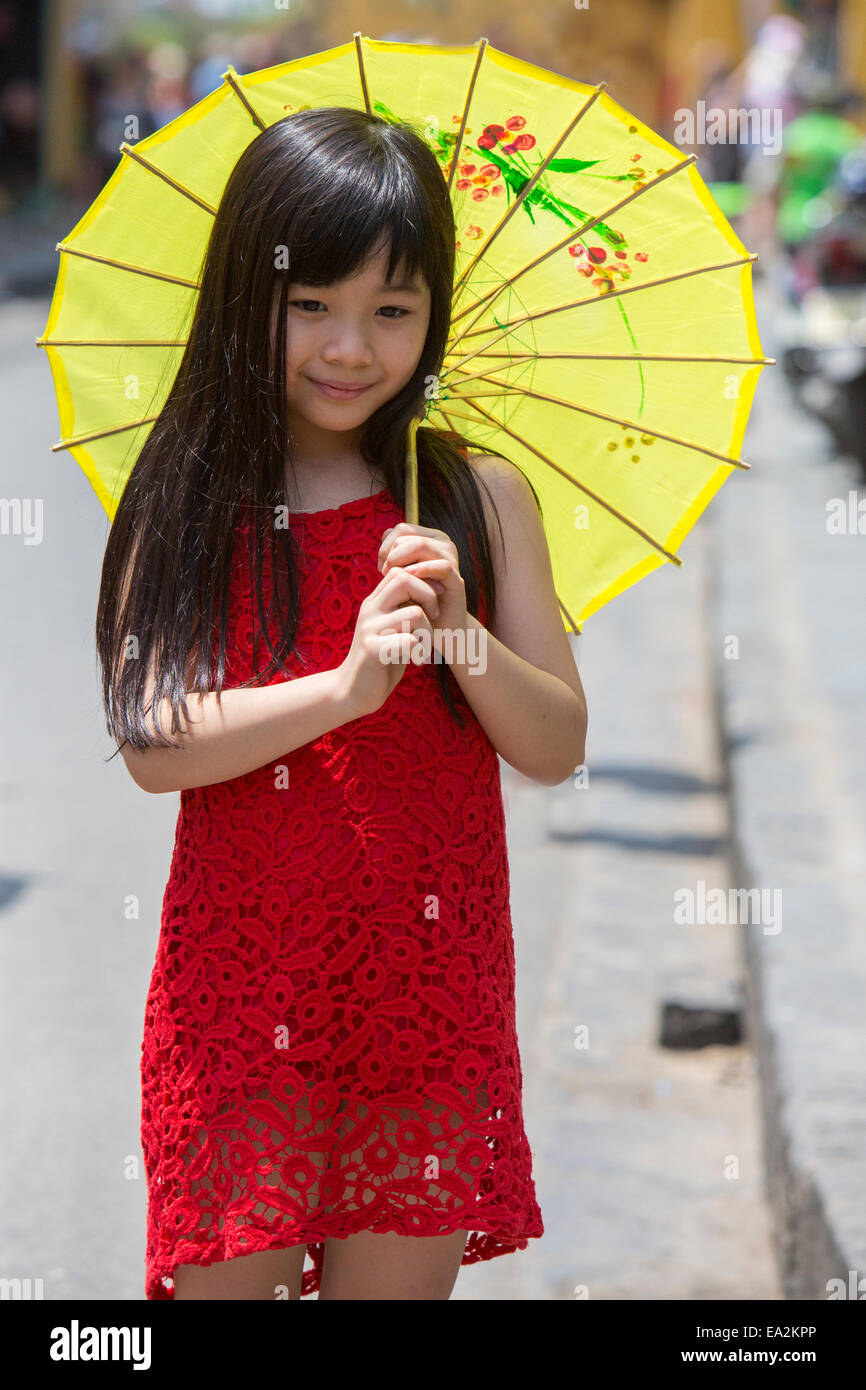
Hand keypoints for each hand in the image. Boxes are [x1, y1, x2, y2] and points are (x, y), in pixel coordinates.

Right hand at [337, 565, 436, 717]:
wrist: (352, 692)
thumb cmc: (379, 662)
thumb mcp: (391, 630)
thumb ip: (403, 610)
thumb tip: (429, 589)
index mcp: (375, 603)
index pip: (400, 572)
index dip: (423, 583)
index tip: (433, 605)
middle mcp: (370, 610)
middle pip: (404, 580)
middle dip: (428, 597)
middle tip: (433, 620)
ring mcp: (369, 629)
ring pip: (414, 613)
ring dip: (428, 633)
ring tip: (423, 649)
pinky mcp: (372, 650)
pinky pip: (408, 640)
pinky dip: (419, 650)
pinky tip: (416, 661)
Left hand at [377, 523, 468, 654]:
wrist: (437, 629)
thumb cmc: (415, 601)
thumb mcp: (399, 577)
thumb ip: (392, 558)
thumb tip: (384, 544)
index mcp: (429, 539)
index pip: (400, 529)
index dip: (385, 547)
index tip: (382, 570)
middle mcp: (442, 544)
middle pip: (406, 535)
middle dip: (390, 556)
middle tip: (387, 577)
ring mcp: (451, 559)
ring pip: (420, 545)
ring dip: (400, 561)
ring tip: (396, 580)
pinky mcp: (456, 578)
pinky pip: (440, 566)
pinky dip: (420, 571)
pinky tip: (409, 580)